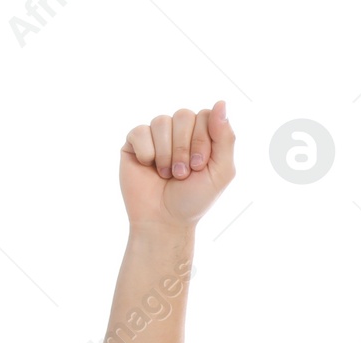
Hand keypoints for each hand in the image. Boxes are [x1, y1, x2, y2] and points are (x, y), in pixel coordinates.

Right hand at [119, 101, 234, 227]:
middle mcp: (179, 131)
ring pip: (161, 121)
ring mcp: (156, 135)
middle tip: (182, 174)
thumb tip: (221, 102)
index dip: (202, 141)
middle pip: (183, 115)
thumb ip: (225, 138)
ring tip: (167, 175)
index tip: (199, 167)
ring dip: (167, 154)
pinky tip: (149, 168)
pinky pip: (140, 131)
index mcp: (202, 135)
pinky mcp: (135, 142)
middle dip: (184, 149)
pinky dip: (147, 154)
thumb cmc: (194, 199)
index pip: (205, 116)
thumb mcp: (220, 172)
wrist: (164, 221)